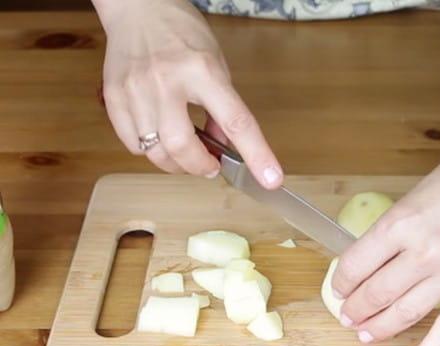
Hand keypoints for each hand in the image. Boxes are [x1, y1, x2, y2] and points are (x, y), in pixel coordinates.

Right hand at [94, 0, 281, 185]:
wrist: (138, 7)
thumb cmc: (182, 33)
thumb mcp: (216, 65)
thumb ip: (222, 107)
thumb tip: (223, 147)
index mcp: (203, 71)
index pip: (236, 121)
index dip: (256, 155)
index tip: (271, 179)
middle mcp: (166, 81)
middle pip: (181, 146)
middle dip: (199, 167)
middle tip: (209, 166)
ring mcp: (135, 90)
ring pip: (153, 151)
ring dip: (175, 163)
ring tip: (184, 152)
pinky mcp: (113, 97)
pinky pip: (131, 143)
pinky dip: (149, 150)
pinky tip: (158, 136)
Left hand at [331, 126, 439, 345]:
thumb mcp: (415, 196)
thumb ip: (395, 230)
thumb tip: (373, 259)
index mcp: (400, 223)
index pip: (355, 264)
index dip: (341, 280)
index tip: (339, 286)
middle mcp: (422, 252)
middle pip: (375, 293)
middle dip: (355, 308)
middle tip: (347, 315)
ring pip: (403, 313)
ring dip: (378, 328)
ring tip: (364, 334)